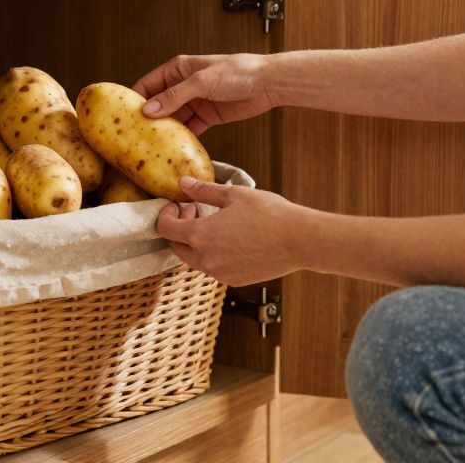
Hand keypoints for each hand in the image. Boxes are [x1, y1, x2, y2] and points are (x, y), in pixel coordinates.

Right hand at [132, 53, 276, 134]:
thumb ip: (174, 96)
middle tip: (132, 137)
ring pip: (173, 118)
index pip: (148, 84)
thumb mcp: (201, 82)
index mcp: (178, 69)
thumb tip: (148, 110)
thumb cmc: (237, 72)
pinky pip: (189, 129)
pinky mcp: (208, 116)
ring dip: (164, 131)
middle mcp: (184, 85)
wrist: (268, 83)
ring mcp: (195, 101)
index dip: (134, 98)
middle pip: (158, 103)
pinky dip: (182, 138)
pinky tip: (173, 149)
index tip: (120, 115)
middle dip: (147, 119)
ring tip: (149, 147)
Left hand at [156, 176, 306, 285]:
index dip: (165, 214)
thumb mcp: (233, 195)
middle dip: (178, 229)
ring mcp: (220, 273)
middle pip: (176, 248)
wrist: (299, 240)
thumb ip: (204, 191)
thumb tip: (184, 183)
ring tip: (216, 224)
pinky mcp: (234, 281)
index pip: (165, 229)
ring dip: (196, 242)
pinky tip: (232, 239)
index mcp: (200, 236)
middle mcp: (205, 259)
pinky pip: (214, 268)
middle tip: (194, 212)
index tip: (177, 204)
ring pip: (195, 259)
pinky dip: (214, 255)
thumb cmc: (268, 213)